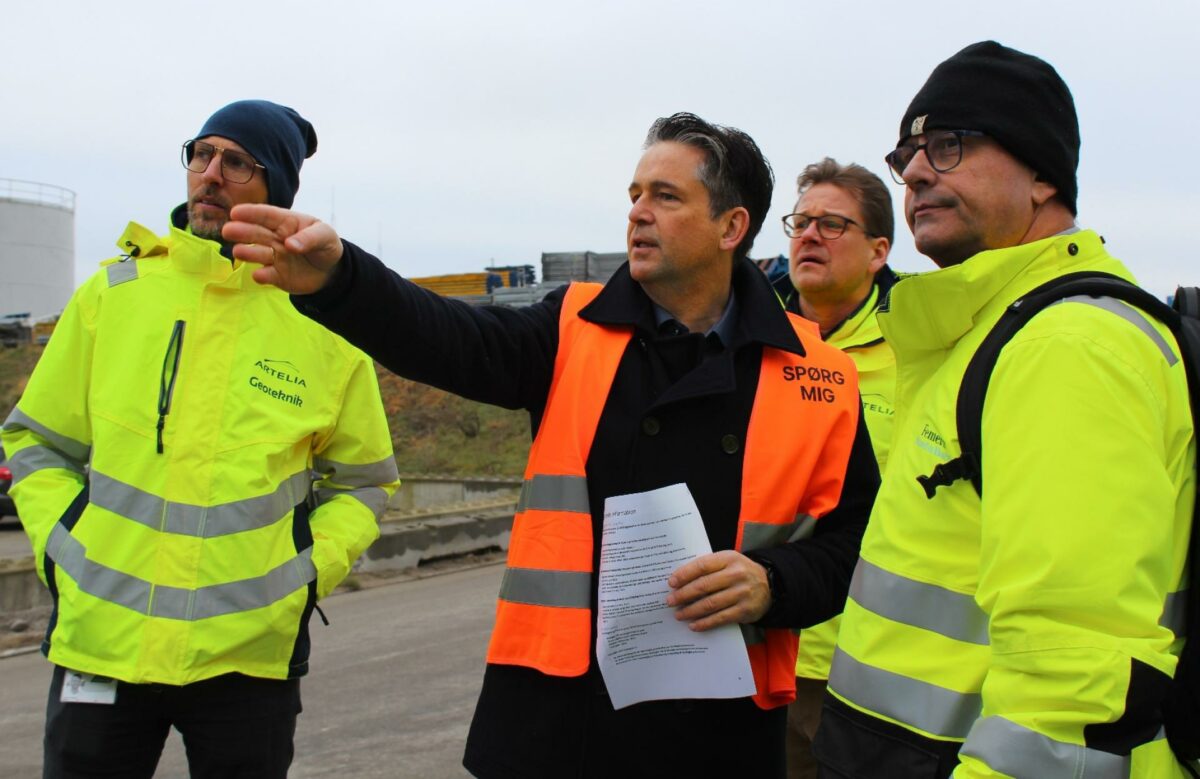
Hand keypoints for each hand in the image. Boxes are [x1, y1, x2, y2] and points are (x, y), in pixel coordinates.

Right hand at [222, 203, 344, 293]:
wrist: (331, 272)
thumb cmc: (325, 245)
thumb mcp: (325, 236)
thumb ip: (310, 238)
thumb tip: (290, 244)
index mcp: (286, 222)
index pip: (267, 215)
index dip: (251, 213)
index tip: (236, 212)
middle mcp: (275, 238)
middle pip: (256, 233)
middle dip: (242, 231)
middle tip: (228, 230)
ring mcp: (274, 257)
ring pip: (257, 253)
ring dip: (247, 252)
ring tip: (238, 252)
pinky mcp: (276, 275)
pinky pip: (267, 275)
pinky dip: (262, 276)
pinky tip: (258, 275)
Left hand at [665, 550, 770, 631]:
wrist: (770, 585)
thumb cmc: (740, 572)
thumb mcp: (728, 562)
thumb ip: (708, 567)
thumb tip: (679, 580)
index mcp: (729, 558)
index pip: (702, 566)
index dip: (684, 574)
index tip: (671, 583)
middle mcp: (736, 575)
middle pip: (704, 585)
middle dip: (683, 594)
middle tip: (670, 601)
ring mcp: (742, 593)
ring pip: (710, 604)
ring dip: (691, 611)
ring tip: (679, 614)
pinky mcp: (745, 610)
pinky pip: (720, 618)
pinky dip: (705, 623)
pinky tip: (693, 625)